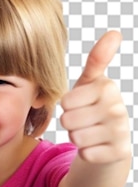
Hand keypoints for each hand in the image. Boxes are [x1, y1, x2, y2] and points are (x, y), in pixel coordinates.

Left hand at [61, 31, 129, 163]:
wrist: (109, 142)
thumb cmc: (92, 108)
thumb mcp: (90, 83)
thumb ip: (97, 59)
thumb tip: (115, 32)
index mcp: (107, 87)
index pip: (65, 101)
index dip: (66, 107)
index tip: (79, 105)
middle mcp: (118, 108)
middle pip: (68, 120)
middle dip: (70, 124)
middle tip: (83, 121)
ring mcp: (122, 131)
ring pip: (76, 138)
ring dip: (77, 138)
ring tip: (89, 132)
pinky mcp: (121, 152)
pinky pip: (86, 154)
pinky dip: (86, 153)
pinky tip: (96, 147)